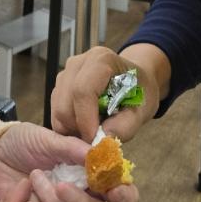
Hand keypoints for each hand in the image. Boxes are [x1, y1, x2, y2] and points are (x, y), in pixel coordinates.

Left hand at [0, 123, 137, 201]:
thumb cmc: (22, 143)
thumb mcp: (46, 138)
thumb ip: (71, 146)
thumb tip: (96, 152)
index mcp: (89, 173)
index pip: (118, 189)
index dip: (122, 192)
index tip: (114, 189)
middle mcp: (82, 197)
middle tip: (63, 187)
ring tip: (35, 177)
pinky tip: (26, 194)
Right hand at [51, 45, 166, 142]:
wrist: (135, 80)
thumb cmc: (140, 91)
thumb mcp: (143, 109)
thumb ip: (125, 126)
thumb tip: (100, 141)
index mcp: (101, 60)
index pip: (82, 90)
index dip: (86, 120)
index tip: (95, 141)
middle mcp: (78, 63)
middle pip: (65, 104)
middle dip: (79, 129)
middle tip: (98, 141)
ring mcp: (66, 73)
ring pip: (57, 111)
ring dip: (73, 130)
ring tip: (95, 131)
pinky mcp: (60, 86)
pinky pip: (56, 113)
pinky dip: (69, 127)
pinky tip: (87, 126)